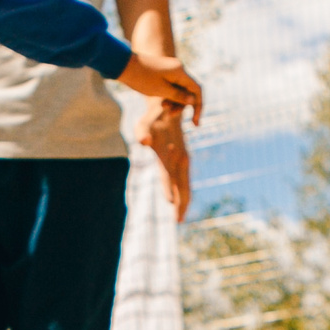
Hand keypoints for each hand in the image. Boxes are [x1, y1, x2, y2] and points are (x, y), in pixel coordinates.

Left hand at [119, 50, 200, 125]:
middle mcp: (178, 69)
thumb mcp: (161, 90)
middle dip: (182, 105)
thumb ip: (179, 96)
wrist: (124, 65)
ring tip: (162, 109)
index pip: (197, 90)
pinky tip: (161, 103)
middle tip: (169, 115)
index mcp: (180, 72)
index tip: (195, 123)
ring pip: (180, 90)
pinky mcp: (164, 73)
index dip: (198, 106)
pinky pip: (172, 86)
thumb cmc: (142, 78)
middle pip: (189, 91)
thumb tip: (193, 101)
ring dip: (175, 101)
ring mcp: (171, 70)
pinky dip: (169, 96)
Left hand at [134, 98, 192, 222]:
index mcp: (170, 154)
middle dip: (182, 205)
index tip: (171, 209)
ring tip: (179, 218)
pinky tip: (178, 202)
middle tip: (178, 222)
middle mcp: (180, 159)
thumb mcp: (143, 123)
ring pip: (186, 185)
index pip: (169, 177)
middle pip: (184, 186)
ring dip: (184, 202)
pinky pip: (185, 181)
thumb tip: (144, 141)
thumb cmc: (152, 117)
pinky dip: (183, 193)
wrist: (169, 106)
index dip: (170, 192)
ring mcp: (183, 160)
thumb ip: (142, 132)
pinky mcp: (184, 159)